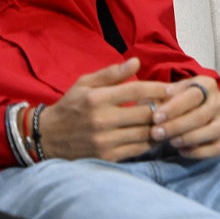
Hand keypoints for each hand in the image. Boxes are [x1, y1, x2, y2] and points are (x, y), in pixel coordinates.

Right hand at [39, 58, 163, 161]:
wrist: (46, 138)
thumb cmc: (70, 106)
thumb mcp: (85, 84)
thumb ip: (111, 73)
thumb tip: (136, 61)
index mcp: (97, 98)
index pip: (137, 90)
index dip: (158, 89)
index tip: (171, 89)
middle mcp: (102, 120)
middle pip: (146, 113)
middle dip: (163, 108)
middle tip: (173, 105)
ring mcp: (105, 140)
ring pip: (145, 133)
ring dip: (160, 126)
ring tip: (167, 119)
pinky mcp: (107, 156)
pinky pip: (138, 149)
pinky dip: (150, 141)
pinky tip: (154, 134)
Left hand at [150, 77, 219, 159]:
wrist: (184, 111)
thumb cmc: (172, 101)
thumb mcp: (164, 93)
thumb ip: (157, 97)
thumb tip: (152, 106)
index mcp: (206, 85)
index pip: (193, 96)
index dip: (174, 108)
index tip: (156, 118)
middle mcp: (219, 100)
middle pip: (202, 115)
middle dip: (177, 126)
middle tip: (156, 134)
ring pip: (213, 131)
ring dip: (190, 138)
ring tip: (170, 142)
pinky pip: (217, 148)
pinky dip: (199, 152)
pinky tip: (181, 151)